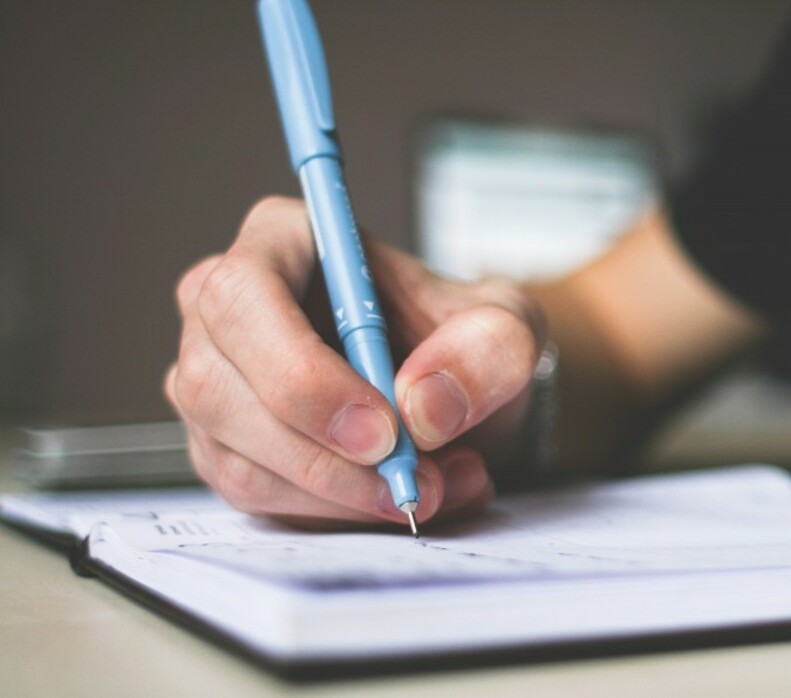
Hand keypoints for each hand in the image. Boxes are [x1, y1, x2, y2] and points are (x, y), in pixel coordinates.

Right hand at [165, 197, 545, 527]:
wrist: (458, 394)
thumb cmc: (464, 340)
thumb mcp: (509, 327)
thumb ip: (487, 349)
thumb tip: (423, 406)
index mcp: (283, 241)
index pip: (244, 297)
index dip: (302, 372)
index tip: (383, 430)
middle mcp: (225, 309)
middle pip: (218, 388)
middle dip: (324, 456)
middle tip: (413, 482)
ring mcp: (214, 383)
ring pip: (239, 459)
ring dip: (343, 495)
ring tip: (435, 487)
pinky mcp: (226, 449)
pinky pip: (258, 498)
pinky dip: (336, 514)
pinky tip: (400, 497)